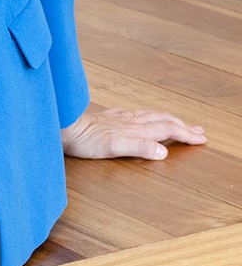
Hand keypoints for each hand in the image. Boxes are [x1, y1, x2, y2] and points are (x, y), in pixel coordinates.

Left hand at [61, 106, 206, 159]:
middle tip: (199, 130)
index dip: (185, 133)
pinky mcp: (108, 118)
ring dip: (168, 118)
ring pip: (150, 115)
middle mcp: (129, 121)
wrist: (63, 126)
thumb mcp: (113, 148)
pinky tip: (142, 115)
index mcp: (134, 129)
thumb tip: (164, 152)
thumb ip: (139, 147)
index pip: (166, 129)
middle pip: (162, 120)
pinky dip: (147, 115)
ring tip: (178, 120)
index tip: (201, 138)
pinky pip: (134, 114)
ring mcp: (119, 118)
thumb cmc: (84, 140)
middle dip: (182, 124)